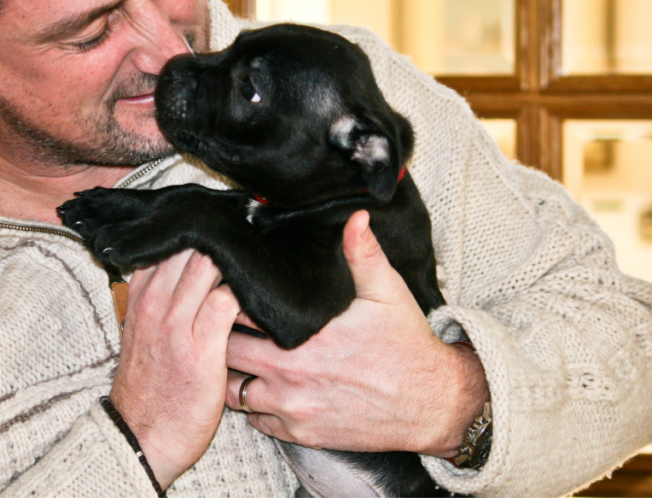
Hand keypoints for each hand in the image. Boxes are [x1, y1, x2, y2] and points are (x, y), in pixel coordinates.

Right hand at [109, 249, 239, 488]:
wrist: (140, 438)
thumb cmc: (149, 387)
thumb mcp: (143, 333)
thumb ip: (164, 298)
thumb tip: (196, 271)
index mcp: (141, 296)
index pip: (170, 241)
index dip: (203, 233)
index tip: (228, 232)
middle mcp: (155, 303)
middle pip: (193, 245)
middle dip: (225, 240)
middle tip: (253, 243)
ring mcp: (176, 324)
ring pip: (211, 264)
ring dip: (238, 264)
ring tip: (261, 269)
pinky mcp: (201, 347)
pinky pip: (229, 301)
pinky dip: (249, 297)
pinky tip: (261, 304)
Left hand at [225, 210, 488, 456]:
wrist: (431, 405)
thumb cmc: (407, 346)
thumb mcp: (387, 292)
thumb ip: (363, 253)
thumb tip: (355, 217)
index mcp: (304, 342)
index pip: (238, 319)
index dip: (227, 301)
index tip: (230, 289)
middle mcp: (291, 380)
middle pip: (225, 355)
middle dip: (220, 335)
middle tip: (223, 319)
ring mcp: (293, 412)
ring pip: (233, 392)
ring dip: (232, 372)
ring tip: (238, 351)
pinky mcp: (301, 436)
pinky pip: (256, 421)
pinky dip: (253, 403)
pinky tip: (263, 382)